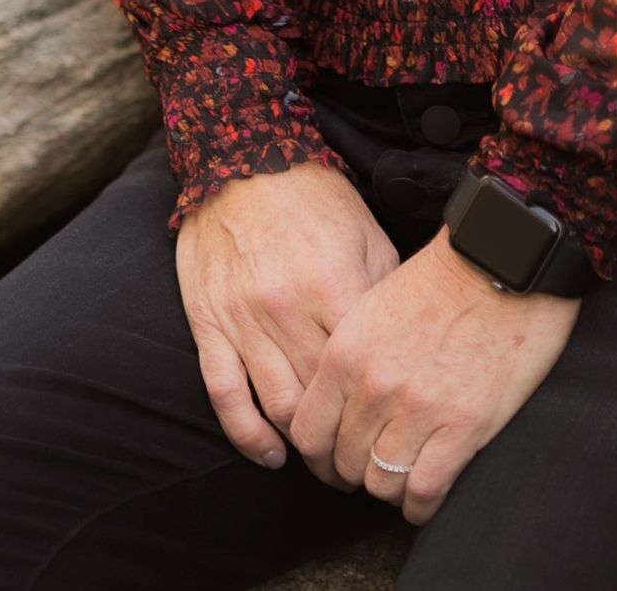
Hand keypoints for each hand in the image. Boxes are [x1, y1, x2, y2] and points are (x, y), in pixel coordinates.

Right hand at [175, 159, 401, 469]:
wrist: (239, 160)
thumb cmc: (312, 198)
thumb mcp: (365, 233)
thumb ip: (385, 291)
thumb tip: (407, 343)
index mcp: (334, 283)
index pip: (362, 369)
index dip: (381, 406)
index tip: (394, 428)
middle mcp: (287, 308)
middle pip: (321, 397)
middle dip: (344, 436)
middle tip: (362, 457)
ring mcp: (244, 320)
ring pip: (277, 406)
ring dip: (302, 442)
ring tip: (324, 456)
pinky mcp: (209, 324)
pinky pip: (225, 396)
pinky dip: (247, 435)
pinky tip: (271, 454)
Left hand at [288, 225, 580, 525]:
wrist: (500, 262)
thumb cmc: (443, 276)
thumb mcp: (375, 304)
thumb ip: (352, 354)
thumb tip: (343, 399)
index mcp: (346, 353)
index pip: (307, 432)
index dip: (318, 456)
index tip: (332, 459)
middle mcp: (374, 387)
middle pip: (344, 463)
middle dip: (355, 472)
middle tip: (373, 467)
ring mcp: (417, 410)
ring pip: (381, 483)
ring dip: (389, 487)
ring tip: (402, 476)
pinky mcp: (461, 428)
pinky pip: (423, 492)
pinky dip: (420, 505)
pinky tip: (424, 499)